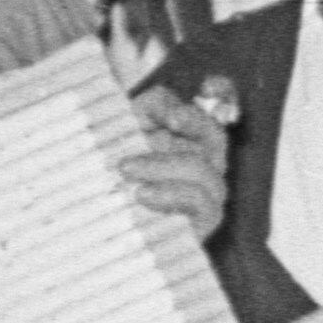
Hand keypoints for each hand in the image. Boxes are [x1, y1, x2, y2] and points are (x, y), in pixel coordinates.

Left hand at [123, 81, 230, 237]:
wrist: (100, 237)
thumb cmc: (109, 183)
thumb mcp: (119, 137)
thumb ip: (145, 111)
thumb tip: (166, 108)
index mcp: (183, 138)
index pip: (216, 107)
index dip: (222, 91)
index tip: (207, 85)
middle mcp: (200, 163)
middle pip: (214, 135)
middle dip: (193, 122)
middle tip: (166, 119)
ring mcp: (205, 195)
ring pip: (205, 170)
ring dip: (165, 163)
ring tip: (126, 168)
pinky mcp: (202, 225)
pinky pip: (201, 203)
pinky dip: (172, 194)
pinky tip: (142, 194)